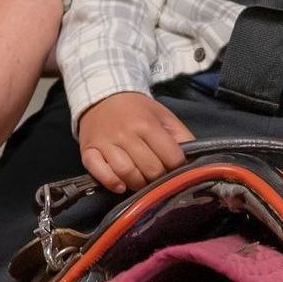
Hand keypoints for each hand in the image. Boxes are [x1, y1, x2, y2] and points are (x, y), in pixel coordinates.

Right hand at [78, 92, 194, 194]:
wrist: (101, 97)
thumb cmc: (136, 110)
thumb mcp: (162, 115)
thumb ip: (181, 135)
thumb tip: (194, 159)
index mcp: (147, 124)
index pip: (171, 157)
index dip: (177, 166)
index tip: (173, 166)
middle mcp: (126, 134)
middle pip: (151, 169)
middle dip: (158, 177)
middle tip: (157, 175)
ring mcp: (106, 143)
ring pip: (127, 173)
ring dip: (138, 184)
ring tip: (141, 180)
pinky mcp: (88, 152)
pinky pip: (100, 173)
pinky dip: (112, 182)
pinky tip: (121, 184)